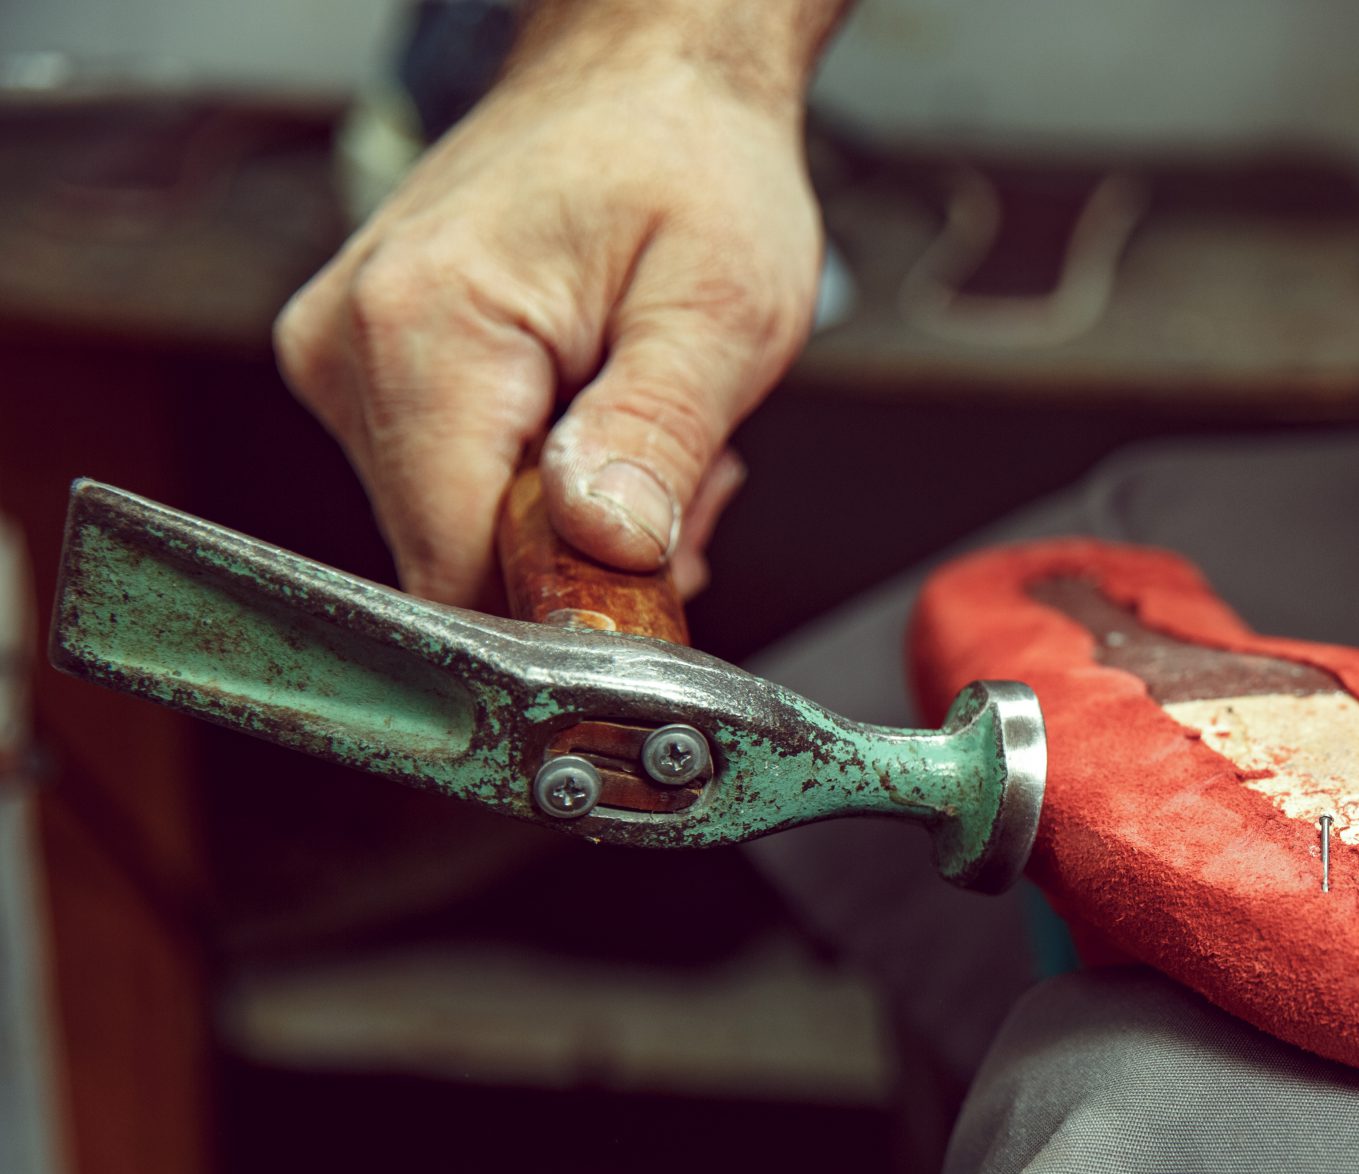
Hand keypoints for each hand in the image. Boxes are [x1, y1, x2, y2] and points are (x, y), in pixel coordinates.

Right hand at [274, 22, 821, 604]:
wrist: (647, 82)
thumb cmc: (689, 165)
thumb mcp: (719, 312)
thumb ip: (656, 440)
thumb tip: (603, 551)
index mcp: (421, 331)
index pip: (452, 567)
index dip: (556, 612)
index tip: (649, 595)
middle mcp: (349, 347)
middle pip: (453, 560)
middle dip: (578, 562)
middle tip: (680, 483)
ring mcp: (344, 360)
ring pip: (458, 536)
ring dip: (571, 525)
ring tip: (649, 430)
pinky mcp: (366, 371)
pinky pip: (452, 490)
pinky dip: (543, 490)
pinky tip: (603, 423)